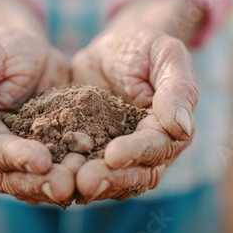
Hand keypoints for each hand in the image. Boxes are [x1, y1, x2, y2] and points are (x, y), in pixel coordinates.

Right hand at [0, 27, 75, 204]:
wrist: (32, 52)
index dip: (16, 158)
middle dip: (40, 183)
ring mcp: (24, 158)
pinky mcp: (50, 155)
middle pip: (14, 177)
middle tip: (67, 186)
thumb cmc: (3, 50)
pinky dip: (77, 174)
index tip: (42, 161)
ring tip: (85, 183)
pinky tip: (97, 174)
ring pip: (38, 180)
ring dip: (60, 185)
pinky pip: (61, 169)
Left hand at [72, 25, 197, 202]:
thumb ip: (178, 89)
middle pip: (133, 174)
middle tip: (84, 182)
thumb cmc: (145, 48)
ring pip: (108, 179)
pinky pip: (81, 168)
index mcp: (169, 130)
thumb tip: (183, 128)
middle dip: (110, 179)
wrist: (113, 50)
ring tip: (64, 184)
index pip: (156, 148)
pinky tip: (49, 174)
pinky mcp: (92, 153)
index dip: (136, 153)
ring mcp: (119, 155)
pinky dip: (67, 173)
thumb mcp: (165, 56)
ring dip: (88, 184)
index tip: (113, 155)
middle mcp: (147, 151)